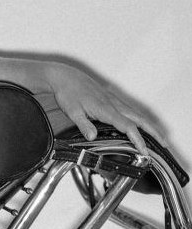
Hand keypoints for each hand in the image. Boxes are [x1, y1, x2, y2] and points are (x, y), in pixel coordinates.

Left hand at [41, 64, 166, 154]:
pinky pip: (129, 110)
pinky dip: (139, 119)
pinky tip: (140, 125)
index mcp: (106, 109)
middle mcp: (114, 104)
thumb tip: (92, 137)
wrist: (65, 76)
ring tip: (158, 137)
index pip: (128, 127)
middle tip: (164, 144)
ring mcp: (113, 101)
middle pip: (139, 120)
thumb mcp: (72, 111)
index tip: (145, 152)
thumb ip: (83, 124)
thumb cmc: (68, 93)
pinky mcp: (111, 99)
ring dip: (149, 126)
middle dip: (153, 132)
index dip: (138, 140)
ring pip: (136, 114)